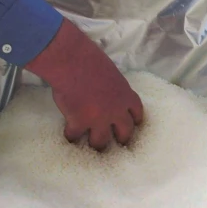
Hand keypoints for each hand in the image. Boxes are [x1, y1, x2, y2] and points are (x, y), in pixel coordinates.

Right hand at [26, 18, 143, 149]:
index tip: (134, 125)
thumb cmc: (92, 61)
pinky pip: (75, 136)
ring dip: (97, 144)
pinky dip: (71, 136)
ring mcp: (99, 120)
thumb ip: (113, 87)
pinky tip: (68, 136)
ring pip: (101, 141)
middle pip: (125, 132)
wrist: (74, 63)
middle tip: (118, 144)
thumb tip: (107, 90)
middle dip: (122, 139)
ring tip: (93, 146)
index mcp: (126, 96)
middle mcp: (117, 111)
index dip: (136, 120)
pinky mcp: (79, 123)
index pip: (137, 112)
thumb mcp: (112, 74)